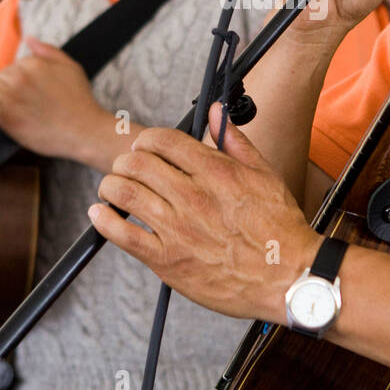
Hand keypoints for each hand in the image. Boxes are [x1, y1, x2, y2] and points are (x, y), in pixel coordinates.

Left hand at [0, 37, 115, 162]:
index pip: (13, 65)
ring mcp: (11, 96)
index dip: (20, 79)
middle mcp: (21, 76)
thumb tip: (28, 39)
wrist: (84, 131)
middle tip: (25, 103)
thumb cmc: (80, 102)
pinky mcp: (5, 115)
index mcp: (34, 63)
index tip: (31, 93)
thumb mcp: (71, 68)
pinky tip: (1, 115)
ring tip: (15, 109)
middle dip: (9, 88)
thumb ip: (48, 51)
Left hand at [88, 103, 320, 321]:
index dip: (147, 140)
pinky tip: (101, 214)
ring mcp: (178, 229)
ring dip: (111, 185)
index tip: (145, 147)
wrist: (289, 277)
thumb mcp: (264, 174)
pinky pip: (123, 235)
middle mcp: (193, 196)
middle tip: (127, 167)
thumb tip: (216, 112)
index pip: (163, 140)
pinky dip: (105, 220)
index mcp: (216, 171)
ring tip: (113, 188)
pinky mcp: (168, 261)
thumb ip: (235, 141)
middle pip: (137, 163)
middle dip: (125, 160)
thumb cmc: (279, 228)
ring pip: (125, 193)